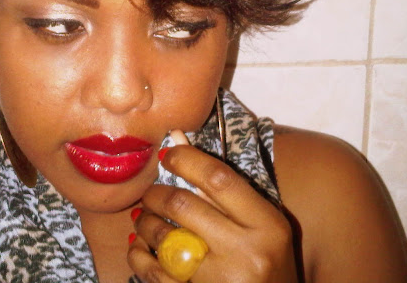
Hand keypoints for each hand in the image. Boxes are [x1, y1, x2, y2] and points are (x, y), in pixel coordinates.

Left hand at [127, 143, 298, 282]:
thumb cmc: (266, 261)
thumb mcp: (260, 223)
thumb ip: (222, 187)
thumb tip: (175, 138)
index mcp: (267, 224)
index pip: (218, 178)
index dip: (186, 159)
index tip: (167, 155)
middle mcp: (246, 251)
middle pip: (183, 206)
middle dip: (156, 194)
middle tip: (150, 193)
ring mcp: (221, 279)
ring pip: (164, 240)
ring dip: (145, 223)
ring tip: (144, 218)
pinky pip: (154, 273)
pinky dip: (139, 255)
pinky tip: (138, 246)